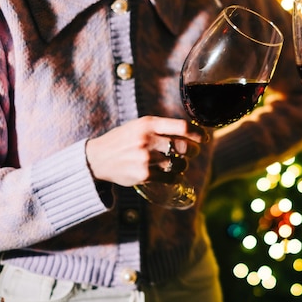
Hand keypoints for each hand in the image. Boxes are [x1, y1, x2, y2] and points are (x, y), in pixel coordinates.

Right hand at [85, 116, 207, 186]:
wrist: (97, 158)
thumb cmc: (123, 140)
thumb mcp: (138, 126)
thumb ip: (160, 127)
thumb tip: (190, 131)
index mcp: (148, 124)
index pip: (182, 127)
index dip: (198, 133)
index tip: (204, 138)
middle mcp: (147, 139)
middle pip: (184, 146)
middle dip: (193, 150)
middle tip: (193, 152)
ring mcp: (145, 158)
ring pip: (179, 163)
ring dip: (183, 165)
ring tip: (179, 164)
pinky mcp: (144, 174)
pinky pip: (170, 177)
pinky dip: (175, 177)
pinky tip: (172, 176)